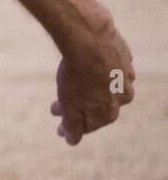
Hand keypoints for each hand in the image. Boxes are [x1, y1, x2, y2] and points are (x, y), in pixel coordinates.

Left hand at [51, 22, 134, 144]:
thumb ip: (73, 124)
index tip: (58, 128)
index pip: (89, 126)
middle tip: (54, 108)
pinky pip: (110, 68)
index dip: (72, 127)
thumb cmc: (77, 74)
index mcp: (109, 112)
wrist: (89, 38)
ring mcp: (126, 76)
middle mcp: (123, 97)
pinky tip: (87, 68)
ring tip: (67, 87)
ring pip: (104, 87)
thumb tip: (72, 141)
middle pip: (97, 107)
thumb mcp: (70, 104)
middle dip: (75, 109)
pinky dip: (98, 71)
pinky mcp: (124, 57)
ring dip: (87, 90)